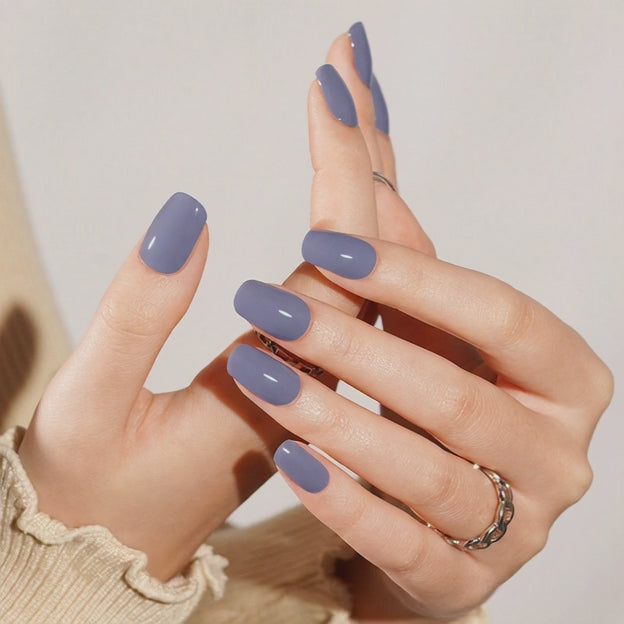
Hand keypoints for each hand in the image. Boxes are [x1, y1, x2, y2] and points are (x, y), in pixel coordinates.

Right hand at [16, 31, 383, 580]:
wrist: (114, 547)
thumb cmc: (93, 493)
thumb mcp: (91, 409)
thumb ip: (137, 315)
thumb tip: (188, 212)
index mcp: (284, 386)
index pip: (337, 260)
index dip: (340, 167)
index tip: (333, 78)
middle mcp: (321, 377)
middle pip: (370, 249)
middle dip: (360, 144)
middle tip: (352, 54)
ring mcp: (318, 370)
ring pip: (364, 262)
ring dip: (360, 171)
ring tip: (351, 89)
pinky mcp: (302, 363)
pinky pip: (344, 280)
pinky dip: (346, 214)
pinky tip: (346, 169)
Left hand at [226, 26, 613, 621]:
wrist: (418, 515)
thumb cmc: (420, 399)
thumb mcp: (416, 310)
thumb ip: (391, 214)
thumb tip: (347, 80)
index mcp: (558, 374)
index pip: (500, 314)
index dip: (418, 276)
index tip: (324, 238)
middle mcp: (554, 450)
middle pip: (458, 391)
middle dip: (357, 343)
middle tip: (264, 301)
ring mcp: (511, 525)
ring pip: (428, 472)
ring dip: (339, 418)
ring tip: (259, 377)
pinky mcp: (459, 582)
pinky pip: (404, 547)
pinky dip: (349, 503)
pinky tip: (292, 464)